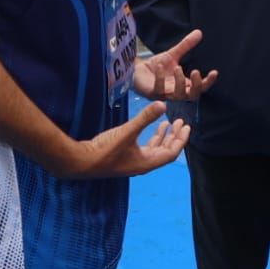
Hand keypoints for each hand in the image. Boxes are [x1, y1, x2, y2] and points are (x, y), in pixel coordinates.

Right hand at [63, 101, 189, 178]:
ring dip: (162, 137)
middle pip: (165, 151)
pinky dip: (150, 138)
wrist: (82, 162)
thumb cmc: (106, 149)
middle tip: (181, 122)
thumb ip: (145, 118)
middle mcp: (143, 164)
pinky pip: (144, 148)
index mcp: (147, 162)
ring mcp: (133, 162)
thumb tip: (163, 104)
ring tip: (167, 123)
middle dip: (174, 137)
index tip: (186, 127)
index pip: (171, 153)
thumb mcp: (127, 132)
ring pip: (154, 149)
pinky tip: (147, 128)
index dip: (180, 140)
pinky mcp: (125, 157)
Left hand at [133, 29, 216, 100]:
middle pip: (192, 96)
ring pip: (177, 96)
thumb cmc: (157, 66)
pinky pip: (158, 90)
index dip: (208, 82)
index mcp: (184, 84)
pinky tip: (159, 66)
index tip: (214, 72)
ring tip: (177, 67)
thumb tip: (199, 32)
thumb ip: (186, 45)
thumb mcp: (173, 54)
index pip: (200, 88)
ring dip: (180, 82)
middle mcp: (177, 92)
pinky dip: (160, 78)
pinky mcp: (152, 93)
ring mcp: (165, 94)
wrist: (137, 70)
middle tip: (195, 72)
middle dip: (196, 85)